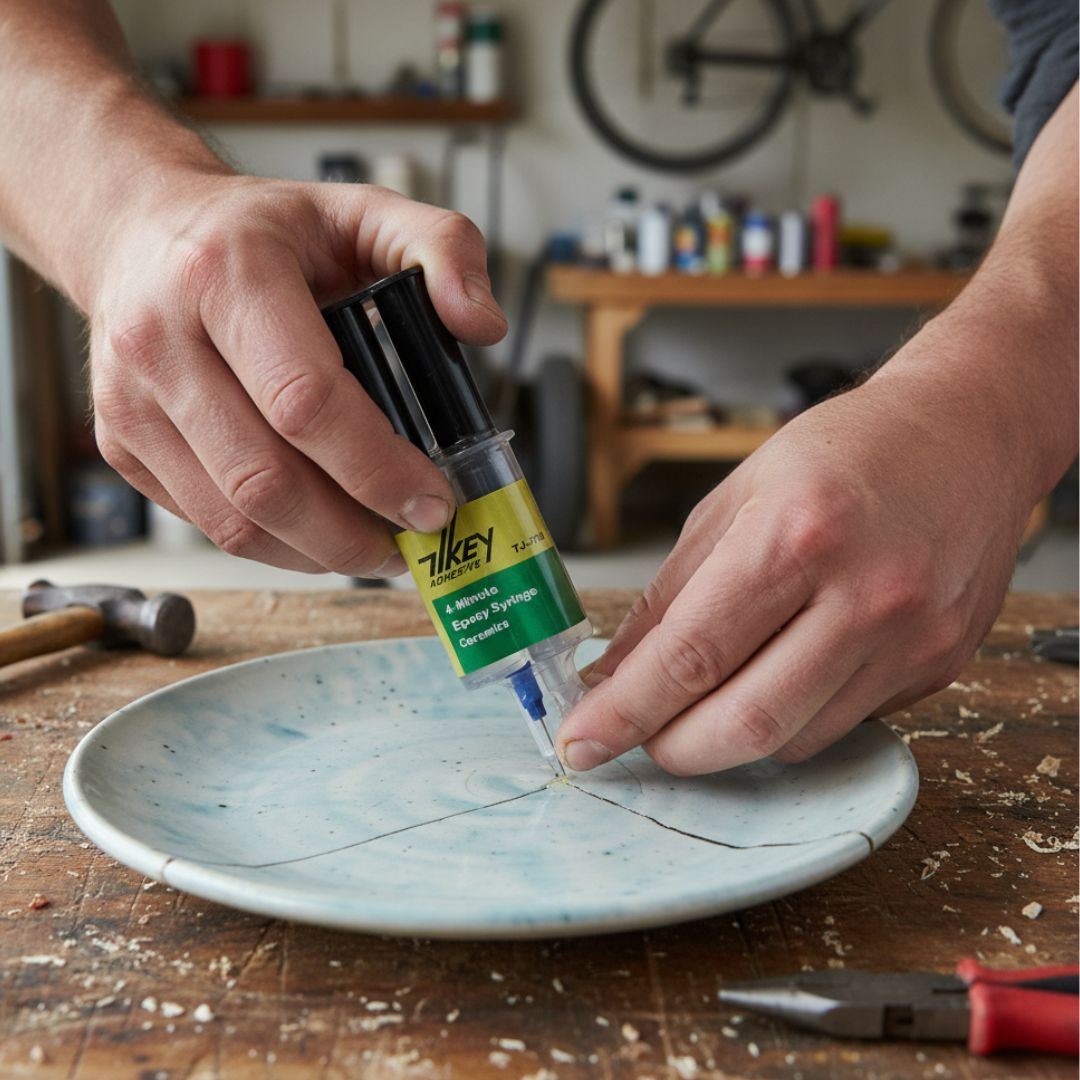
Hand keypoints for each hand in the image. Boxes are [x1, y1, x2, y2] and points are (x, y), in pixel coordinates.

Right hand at [87, 173, 506, 573]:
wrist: (139, 233)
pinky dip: (276, 545)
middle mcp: (162, 339)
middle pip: (266, 479)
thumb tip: (483, 324)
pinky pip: (207, 524)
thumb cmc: (259, 232)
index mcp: (228, 274)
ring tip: (375, 544)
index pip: (305, 399)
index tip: (433, 501)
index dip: (377, 468)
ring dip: (318, 551)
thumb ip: (443, 248)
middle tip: (412, 540)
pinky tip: (320, 532)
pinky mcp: (122, 444)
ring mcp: (132, 400)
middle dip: (353, 532)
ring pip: (233, 518)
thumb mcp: (363, 209)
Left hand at [556, 371, 1027, 774]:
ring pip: (793, 739)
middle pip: (745, 721)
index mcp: (797, 533)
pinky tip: (781, 674)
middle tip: (638, 735)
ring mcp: (911, 638)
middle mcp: (865, 594)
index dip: (624, 711)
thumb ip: (669, 595)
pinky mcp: (939, 666)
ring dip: (730, 736)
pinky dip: (791, 718)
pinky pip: (843, 724)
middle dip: (673, 747)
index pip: (691, 654)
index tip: (581, 741)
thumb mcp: (735, 497)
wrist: (970, 434)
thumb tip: (616, 672)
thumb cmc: (847, 450)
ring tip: (707, 696)